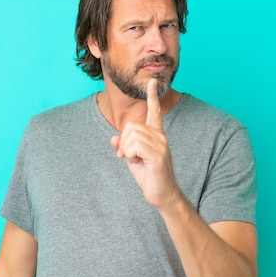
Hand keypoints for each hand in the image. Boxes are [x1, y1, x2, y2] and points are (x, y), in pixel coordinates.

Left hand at [110, 78, 180, 209]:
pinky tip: (137, 163)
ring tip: (135, 161)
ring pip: (131, 136)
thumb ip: (124, 147)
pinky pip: (135, 147)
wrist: (162, 195)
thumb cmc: (149, 176)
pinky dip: (130, 155)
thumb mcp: (132, 159)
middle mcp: (160, 137)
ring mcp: (160, 145)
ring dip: (126, 151)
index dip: (152, 97)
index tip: (153, 82)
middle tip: (129, 156)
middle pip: (131, 127)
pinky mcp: (157, 156)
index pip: (154, 112)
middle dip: (124, 142)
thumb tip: (113, 139)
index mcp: (156, 135)